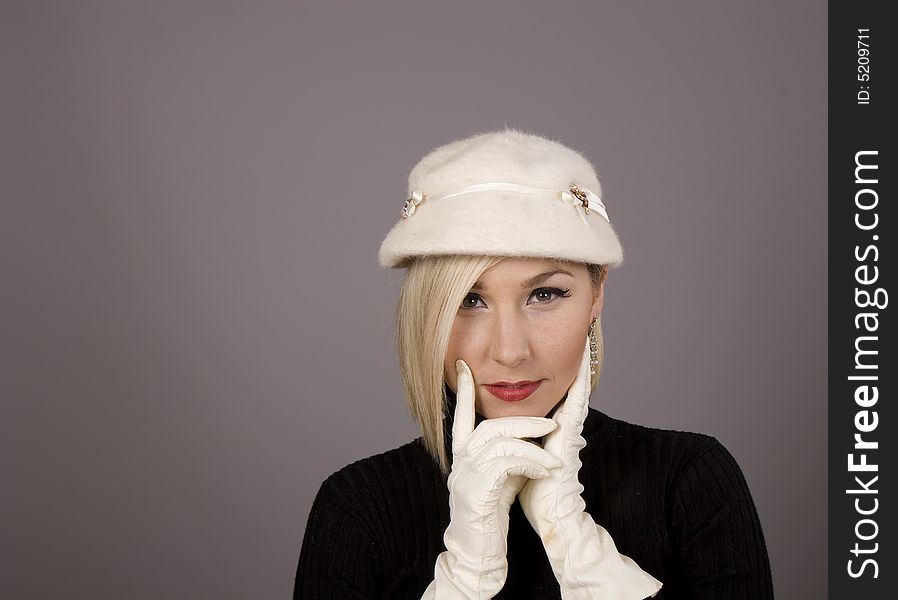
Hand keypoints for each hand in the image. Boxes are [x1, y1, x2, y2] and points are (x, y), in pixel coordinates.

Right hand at [422, 359, 561, 598]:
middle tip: (551, 422)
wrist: (477, 549)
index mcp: (463, 453)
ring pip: (500, 440)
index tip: (464, 366)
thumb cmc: (490, 513)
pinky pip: (507, 462)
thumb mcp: (500, 475)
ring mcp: (466, 473)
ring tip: (556, 449)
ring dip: (533, 441)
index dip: (463, 390)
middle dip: (523, 420)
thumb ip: (508, 452)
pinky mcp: (478, 488)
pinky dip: (531, 462)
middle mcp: (460, 460)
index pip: (460, 414)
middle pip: (490, 424)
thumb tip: (531, 435)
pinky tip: (546, 470)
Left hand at [518, 340, 662, 598]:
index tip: (546, 340)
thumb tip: (501, 429)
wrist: (552, 517)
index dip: (551, 364)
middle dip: (570, 354)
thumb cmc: (534, 493)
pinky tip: (582, 359)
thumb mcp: (520, 458)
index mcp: (548, 428)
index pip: (551, 389)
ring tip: (586, 329)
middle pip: (565, 381)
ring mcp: (569, 428)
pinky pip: (576, 402)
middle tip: (579, 324)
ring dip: (579, 358)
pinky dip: (580, 380)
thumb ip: (516, 440)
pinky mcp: (571, 435)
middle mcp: (561, 424)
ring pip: (574, 385)